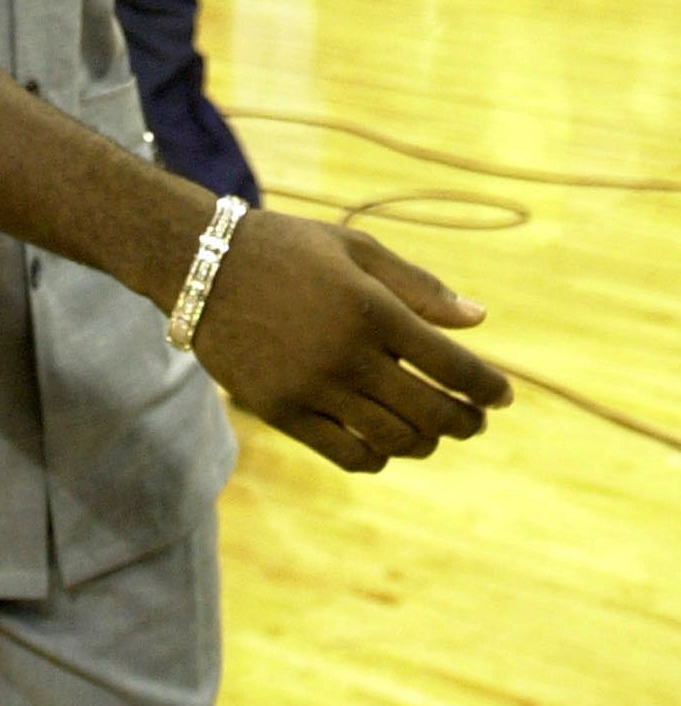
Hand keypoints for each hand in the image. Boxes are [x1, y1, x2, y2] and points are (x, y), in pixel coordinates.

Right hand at [191, 208, 511, 471]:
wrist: (202, 265)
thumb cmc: (287, 249)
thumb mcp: (355, 250)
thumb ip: (419, 287)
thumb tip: (479, 320)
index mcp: (371, 308)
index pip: (452, 366)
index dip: (487, 387)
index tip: (503, 395)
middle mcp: (346, 355)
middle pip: (432, 412)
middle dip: (466, 420)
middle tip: (474, 418)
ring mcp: (313, 389)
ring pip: (395, 441)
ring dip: (426, 441)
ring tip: (432, 431)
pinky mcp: (283, 413)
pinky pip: (348, 454)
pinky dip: (379, 456)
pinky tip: (386, 440)